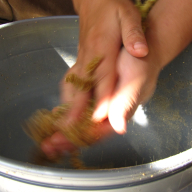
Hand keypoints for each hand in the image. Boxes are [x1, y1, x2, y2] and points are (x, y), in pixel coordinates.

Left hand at [41, 48, 160, 157]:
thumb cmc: (141, 62)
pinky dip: (67, 113)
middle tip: (47, 146)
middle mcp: (109, 111)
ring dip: (64, 130)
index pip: (96, 133)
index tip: (58, 143)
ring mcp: (102, 102)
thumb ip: (124, 103)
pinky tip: (57, 114)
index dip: (76, 139)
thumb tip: (118, 128)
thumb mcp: (134, 80)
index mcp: (120, 113)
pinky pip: (80, 107)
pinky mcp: (96, 91)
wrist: (143, 45)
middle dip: (66, 139)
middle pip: (86, 131)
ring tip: (49, 139)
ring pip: (81, 122)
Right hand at [61, 0, 147, 125]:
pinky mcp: (78, 64)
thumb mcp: (128, 15)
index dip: (100, 100)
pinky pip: (70, 87)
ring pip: (72, 91)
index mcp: (101, 49)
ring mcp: (80, 62)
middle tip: (66, 134)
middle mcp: (87, 59)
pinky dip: (67, 103)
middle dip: (74, 114)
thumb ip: (134, 34)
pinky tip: (66, 116)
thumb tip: (141, 51)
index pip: (102, 79)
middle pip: (81, 91)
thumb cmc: (113, 8)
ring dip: (67, 112)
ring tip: (61, 133)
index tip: (97, 119)